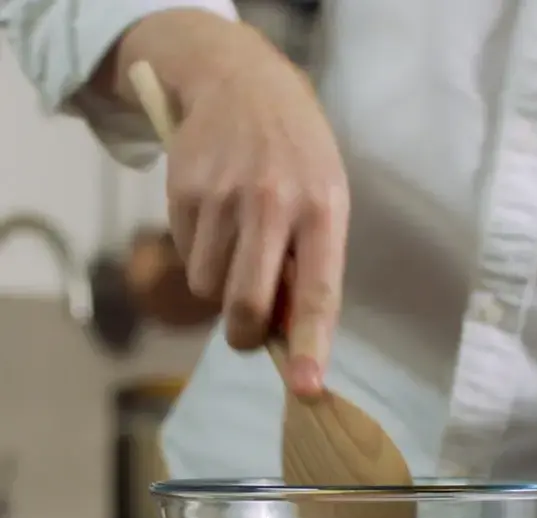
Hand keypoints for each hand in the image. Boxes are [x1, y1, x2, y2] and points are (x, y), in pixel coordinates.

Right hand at [115, 11, 348, 395]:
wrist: (241, 85)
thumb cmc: (297, 158)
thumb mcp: (325, 201)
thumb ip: (311, 266)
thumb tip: (285, 334)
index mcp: (323, 211)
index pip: (317, 293)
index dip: (309, 346)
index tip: (306, 386)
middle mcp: (273, 204)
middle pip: (246, 303)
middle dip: (244, 335)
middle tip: (247, 332)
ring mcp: (223, 197)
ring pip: (209, 289)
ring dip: (221, 289)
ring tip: (240, 248)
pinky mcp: (184, 192)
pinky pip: (187, 259)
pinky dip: (201, 257)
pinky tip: (218, 222)